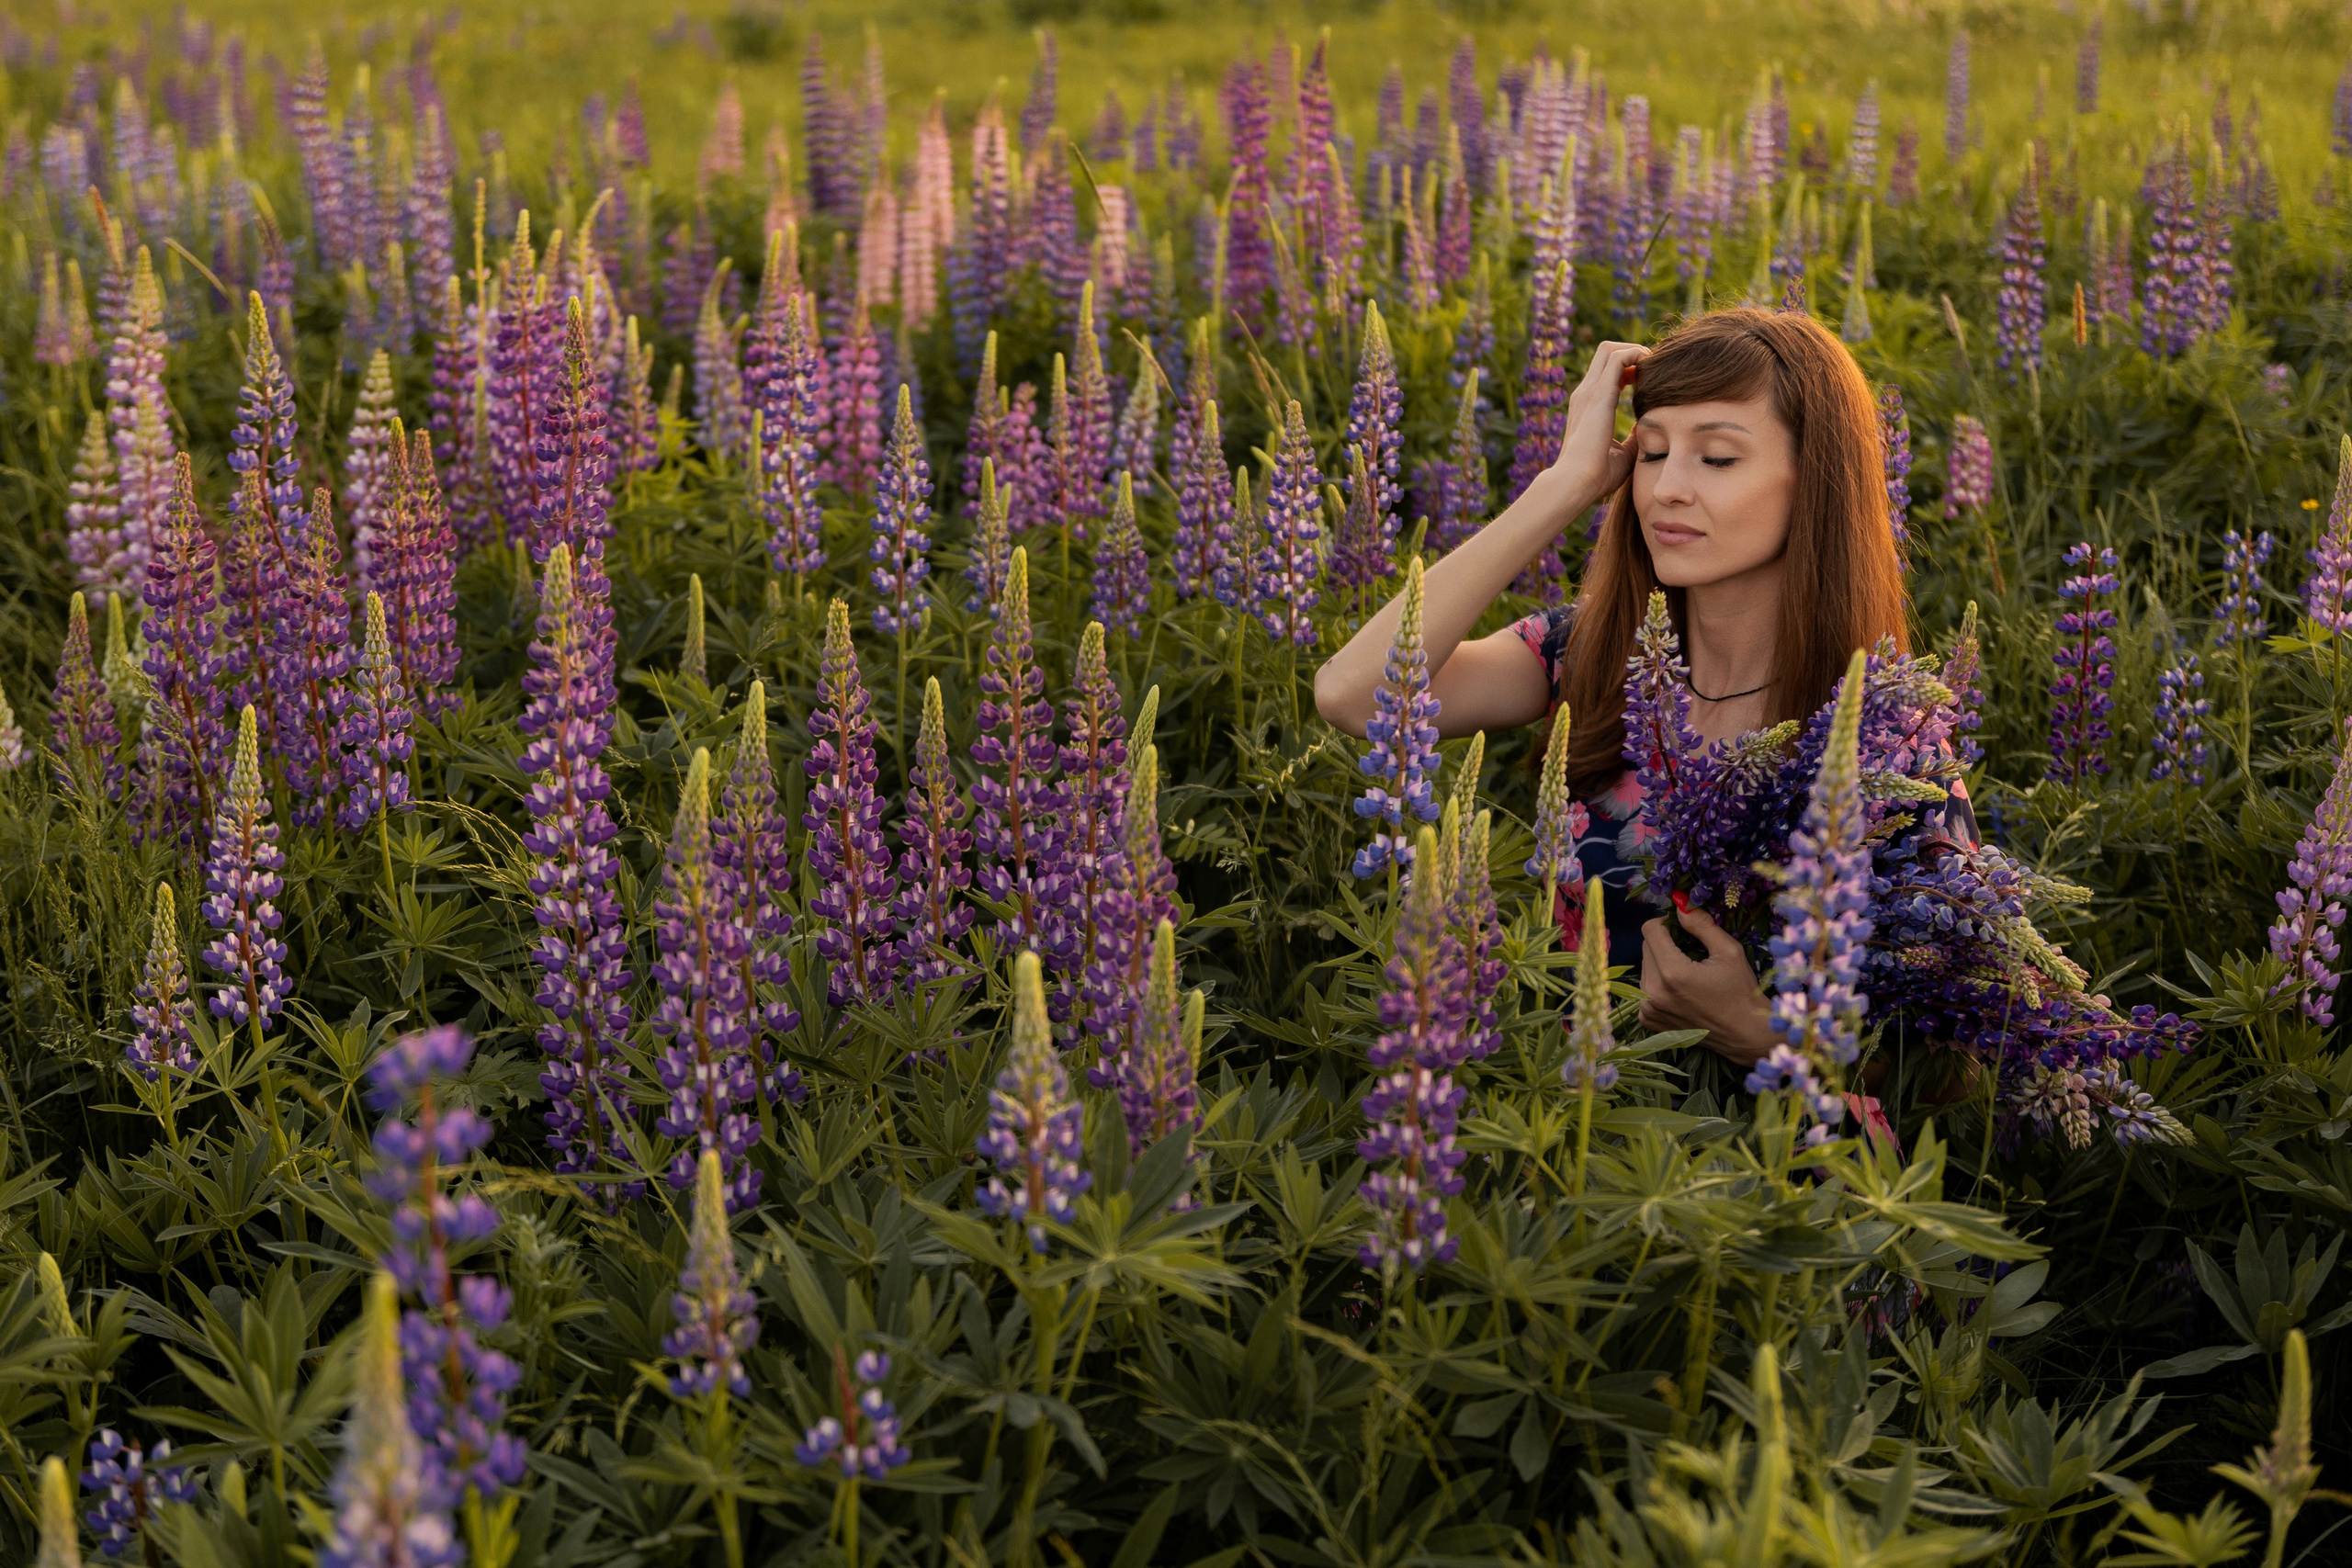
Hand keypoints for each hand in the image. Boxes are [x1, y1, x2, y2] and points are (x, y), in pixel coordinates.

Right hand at [1551, 340, 1649, 507]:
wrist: (1576, 482)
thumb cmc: (1597, 475)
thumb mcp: (1624, 452)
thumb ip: (1636, 437)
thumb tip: (1652, 428)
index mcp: (1588, 406)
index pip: (1607, 371)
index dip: (1629, 368)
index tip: (1647, 381)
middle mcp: (1586, 393)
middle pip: (1606, 351)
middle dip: (1633, 352)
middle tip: (1653, 370)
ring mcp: (1590, 390)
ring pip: (1611, 348)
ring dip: (1636, 351)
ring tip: (1654, 368)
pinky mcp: (1599, 393)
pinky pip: (1619, 357)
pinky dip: (1637, 355)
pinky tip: (1651, 370)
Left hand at [1639, 907, 1776, 1067]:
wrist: (1745, 1034)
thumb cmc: (1741, 991)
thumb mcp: (1728, 951)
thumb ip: (1700, 924)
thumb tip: (1679, 903)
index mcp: (1672, 972)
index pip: (1650, 930)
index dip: (1667, 923)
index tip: (1684, 928)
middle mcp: (1653, 992)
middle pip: (1646, 948)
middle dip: (1666, 944)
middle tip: (1692, 953)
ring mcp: (1648, 1008)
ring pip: (1645, 967)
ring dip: (1661, 963)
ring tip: (1689, 975)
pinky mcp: (1648, 1020)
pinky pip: (1645, 988)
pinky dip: (1659, 984)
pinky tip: (1682, 992)